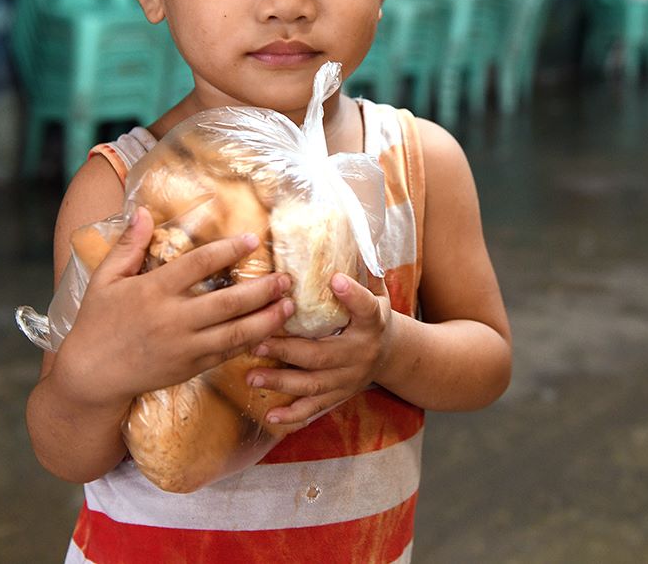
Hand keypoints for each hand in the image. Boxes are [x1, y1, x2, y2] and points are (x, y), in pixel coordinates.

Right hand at [52, 206, 294, 409]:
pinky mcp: (190, 367)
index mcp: (154, 290)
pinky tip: (269, 332)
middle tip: (286, 278)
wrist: (90, 376)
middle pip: (229, 301)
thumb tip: (144, 211)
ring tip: (289, 306)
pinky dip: (251, 343)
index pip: (199, 264)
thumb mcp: (105, 279)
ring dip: (267, 319)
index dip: (229, 250)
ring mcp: (184, 346)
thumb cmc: (97, 323)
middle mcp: (173, 318)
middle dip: (263, 289)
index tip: (253, 240)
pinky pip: (227, 354)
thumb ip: (128, 245)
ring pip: (235, 332)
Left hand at [246, 272, 393, 426]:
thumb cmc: (376, 317)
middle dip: (287, 349)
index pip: (365, 307)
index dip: (353, 294)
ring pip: (313, 384)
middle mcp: (361, 353)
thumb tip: (351, 232)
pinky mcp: (340, 395)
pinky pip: (315, 408)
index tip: (336, 280)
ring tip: (251, 376)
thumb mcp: (377, 291)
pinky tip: (270, 414)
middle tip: (257, 341)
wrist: (395, 356)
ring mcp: (349, 379)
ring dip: (280, 381)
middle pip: (322, 354)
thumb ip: (363, 270)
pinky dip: (293, 415)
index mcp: (373, 322)